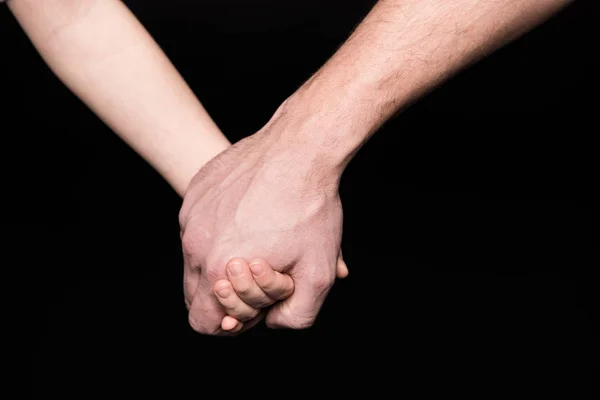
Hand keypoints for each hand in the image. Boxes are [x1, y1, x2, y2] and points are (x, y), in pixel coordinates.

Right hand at [179, 103, 345, 334]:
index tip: (257, 302)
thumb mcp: (319, 273)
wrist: (301, 147)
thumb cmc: (311, 208)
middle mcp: (192, 241)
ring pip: (196, 255)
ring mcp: (191, 213)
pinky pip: (200, 223)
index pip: (201, 320)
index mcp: (215, 269)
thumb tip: (273, 320)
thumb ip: (295, 315)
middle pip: (195, 291)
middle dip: (227, 292)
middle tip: (260, 270)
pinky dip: (220, 227)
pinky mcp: (196, 191)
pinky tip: (252, 212)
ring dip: (222, 257)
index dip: (232, 320)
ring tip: (259, 238)